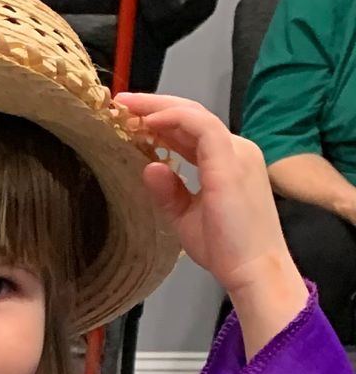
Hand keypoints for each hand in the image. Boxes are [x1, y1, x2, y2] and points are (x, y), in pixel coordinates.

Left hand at [117, 91, 310, 353]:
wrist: (253, 270)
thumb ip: (169, 192)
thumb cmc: (227, 249)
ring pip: (195, 115)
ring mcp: (236, 153)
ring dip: (159, 108)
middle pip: (192, 116)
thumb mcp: (186, 217)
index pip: (192, 130)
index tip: (128, 119)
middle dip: (154, 106)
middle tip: (120, 103)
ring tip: (126, 107)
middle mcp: (236, 150)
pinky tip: (149, 122)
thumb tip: (149, 167)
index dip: (160, 121)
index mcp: (227, 161)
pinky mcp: (230, 161)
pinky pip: (202, 127)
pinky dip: (174, 119)